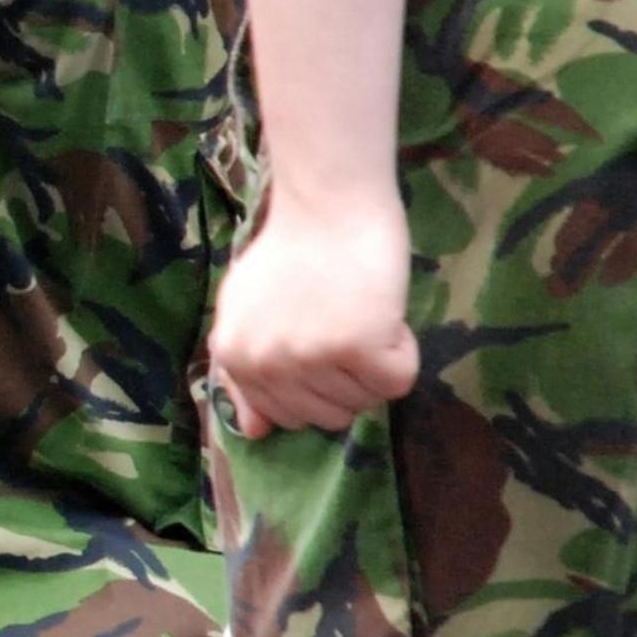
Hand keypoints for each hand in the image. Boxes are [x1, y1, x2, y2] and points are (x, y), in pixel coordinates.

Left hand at [207, 186, 419, 437]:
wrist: (328, 204)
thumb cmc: (291, 252)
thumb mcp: (246, 311)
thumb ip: (245, 372)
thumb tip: (257, 432)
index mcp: (234, 358)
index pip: (285, 416)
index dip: (315, 384)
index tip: (320, 340)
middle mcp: (266, 364)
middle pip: (328, 417)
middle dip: (345, 380)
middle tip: (344, 324)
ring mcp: (310, 357)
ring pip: (365, 403)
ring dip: (373, 364)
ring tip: (359, 313)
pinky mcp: (359, 345)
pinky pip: (398, 382)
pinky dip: (402, 352)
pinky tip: (383, 314)